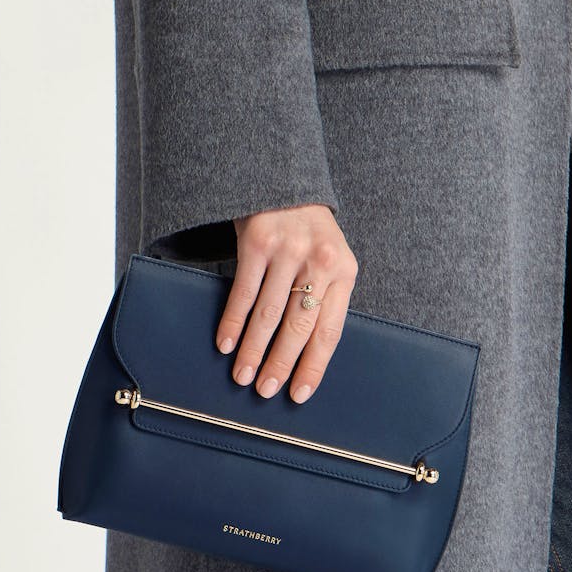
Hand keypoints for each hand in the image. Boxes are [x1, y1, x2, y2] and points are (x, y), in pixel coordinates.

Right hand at [216, 204, 357, 403]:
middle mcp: (319, 261)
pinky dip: (233, 322)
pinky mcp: (257, 241)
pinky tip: (226, 344)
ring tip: (243, 376)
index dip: (313, 366)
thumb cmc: (308, 230)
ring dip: (253, 350)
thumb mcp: (329, 259)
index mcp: (344, 272)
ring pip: (269, 314)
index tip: (299, 394)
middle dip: (280, 364)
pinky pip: (243, 292)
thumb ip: (324, 297)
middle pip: (298, 326)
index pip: (329, 331)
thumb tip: (306, 355)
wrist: (284, 177)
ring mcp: (287, 250)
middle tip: (266, 391)